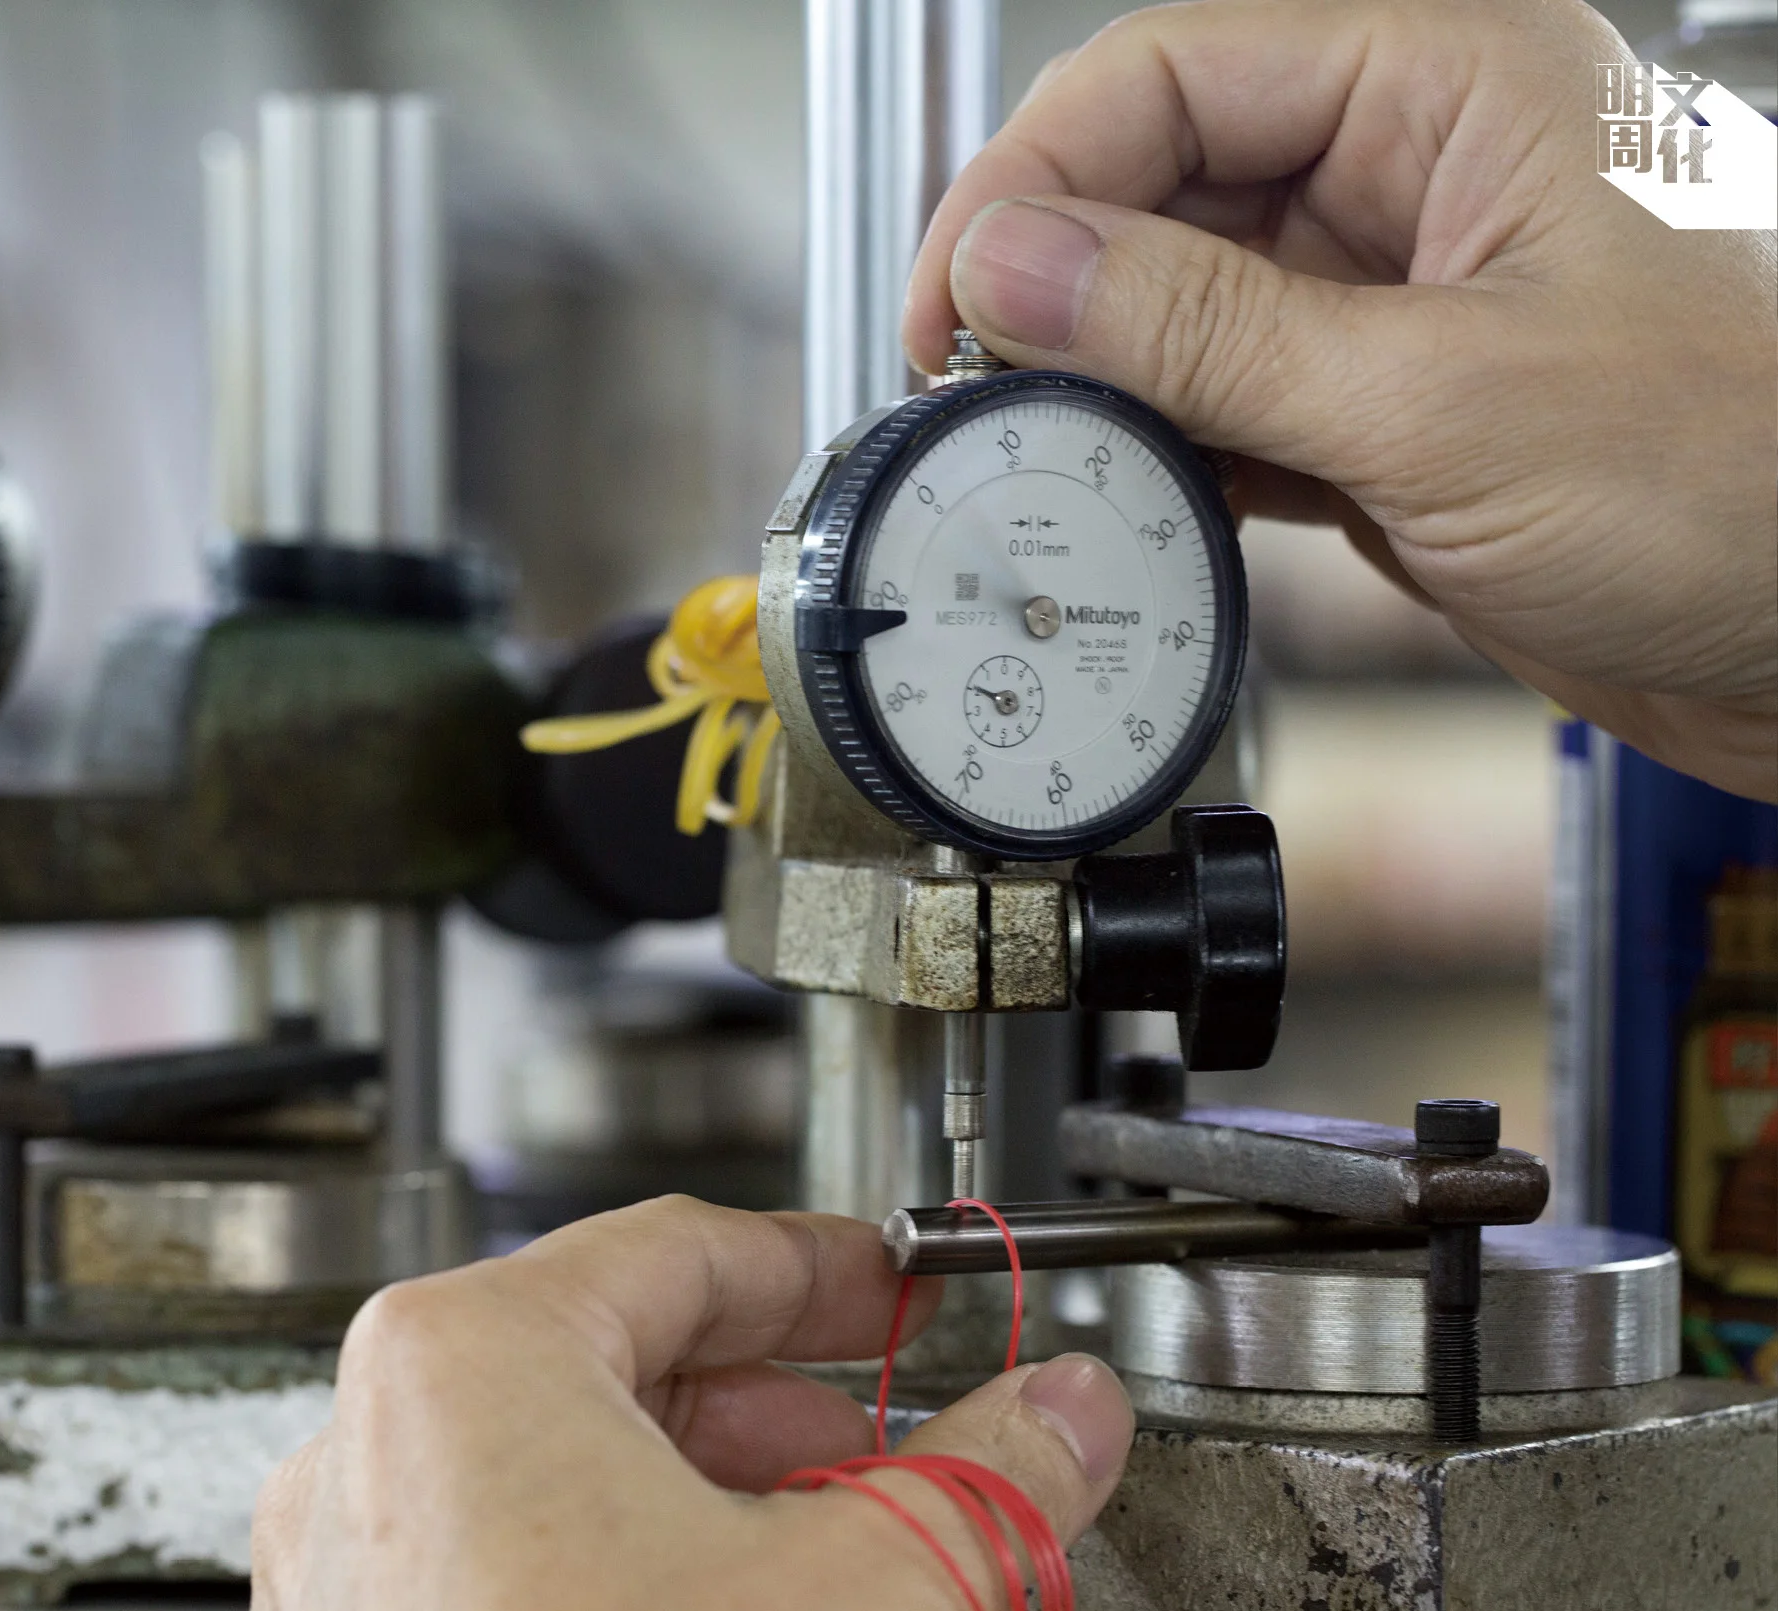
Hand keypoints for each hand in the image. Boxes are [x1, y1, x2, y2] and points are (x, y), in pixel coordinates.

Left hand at [237, 1197, 1133, 1610]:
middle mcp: (362, 1463)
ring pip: (552, 1491)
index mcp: (460, 1367)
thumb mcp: (881, 1597)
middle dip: (777, 1412)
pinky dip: (620, 1597)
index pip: (674, 1250)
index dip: (823, 1271)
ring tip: (831, 1573)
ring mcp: (346, 1596)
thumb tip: (1062, 1414)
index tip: (899, 1297)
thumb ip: (992, 1474)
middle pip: (608, 1368)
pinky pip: (499, 1594)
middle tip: (891, 1447)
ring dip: (708, 1513)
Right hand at [903, 0, 1777, 801]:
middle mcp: (1421, 168)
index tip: (953, 298)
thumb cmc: (1758, 480)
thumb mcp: (1441, 401)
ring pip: (1185, 297)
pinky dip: (1170, 449)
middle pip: (1162, 178)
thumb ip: (1203, 331)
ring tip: (1041, 453)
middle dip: (1055, 281)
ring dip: (1104, 376)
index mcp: (1454, 84)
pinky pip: (1234, 398)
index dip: (1035, 177)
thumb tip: (1013, 268)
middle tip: (974, 389)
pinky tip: (1134, 499)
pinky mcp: (1397, 409)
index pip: (1174, 71)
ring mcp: (1405, 293)